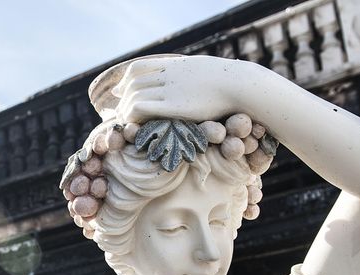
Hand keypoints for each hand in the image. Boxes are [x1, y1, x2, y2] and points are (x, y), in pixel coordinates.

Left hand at [112, 55, 248, 123]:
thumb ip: (191, 73)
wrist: (240, 84)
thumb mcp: (206, 71)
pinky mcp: (173, 106)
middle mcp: (168, 75)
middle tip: (119, 112)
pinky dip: (132, 115)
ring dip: (125, 109)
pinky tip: (134, 124)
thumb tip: (192, 73)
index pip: (139, 68)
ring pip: (134, 95)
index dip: (126, 80)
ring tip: (125, 122)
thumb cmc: (231, 81)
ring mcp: (170, 89)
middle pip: (133, 83)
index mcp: (175, 65)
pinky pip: (141, 106)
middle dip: (122, 97)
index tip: (120, 90)